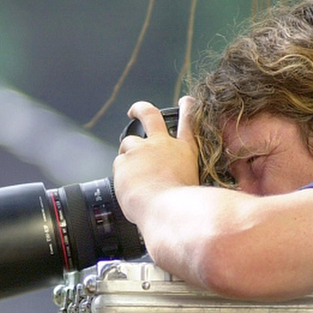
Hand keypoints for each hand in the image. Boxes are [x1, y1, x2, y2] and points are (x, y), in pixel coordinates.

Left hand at [113, 97, 198, 225]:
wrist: (166, 211)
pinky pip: (118, 166)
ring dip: (128, 155)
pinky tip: (129, 188)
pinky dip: (121, 175)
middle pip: (150, 114)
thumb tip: (178, 183)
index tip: (186, 102)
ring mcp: (142, 150)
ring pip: (128, 143)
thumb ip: (184, 178)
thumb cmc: (182, 206)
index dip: (187, 108)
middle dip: (141, 108)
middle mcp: (162, 145)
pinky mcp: (124, 161)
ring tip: (131, 173)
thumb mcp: (194, 188)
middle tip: (135, 111)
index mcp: (184, 151)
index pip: (188, 121)